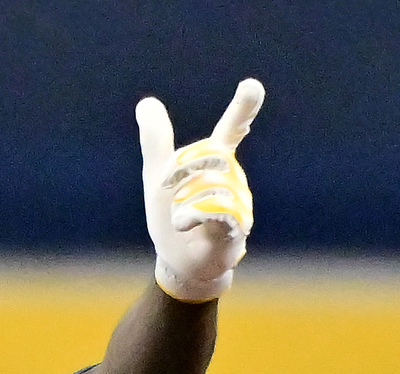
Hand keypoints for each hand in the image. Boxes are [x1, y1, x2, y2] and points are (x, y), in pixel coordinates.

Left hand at [136, 79, 264, 302]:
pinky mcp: (237, 227)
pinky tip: (187, 225)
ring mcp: (239, 203)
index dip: (241, 109)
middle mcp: (233, 178)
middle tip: (171, 198)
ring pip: (209, 186)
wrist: (179, 262)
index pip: (231, 130)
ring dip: (183, 203)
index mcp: (214, 162)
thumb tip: (147, 102)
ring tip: (182, 221)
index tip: (252, 86)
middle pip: (206, 158)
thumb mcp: (157, 176)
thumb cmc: (172, 217)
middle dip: (179, 174)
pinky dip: (193, 216)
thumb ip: (156, 141)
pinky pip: (217, 209)